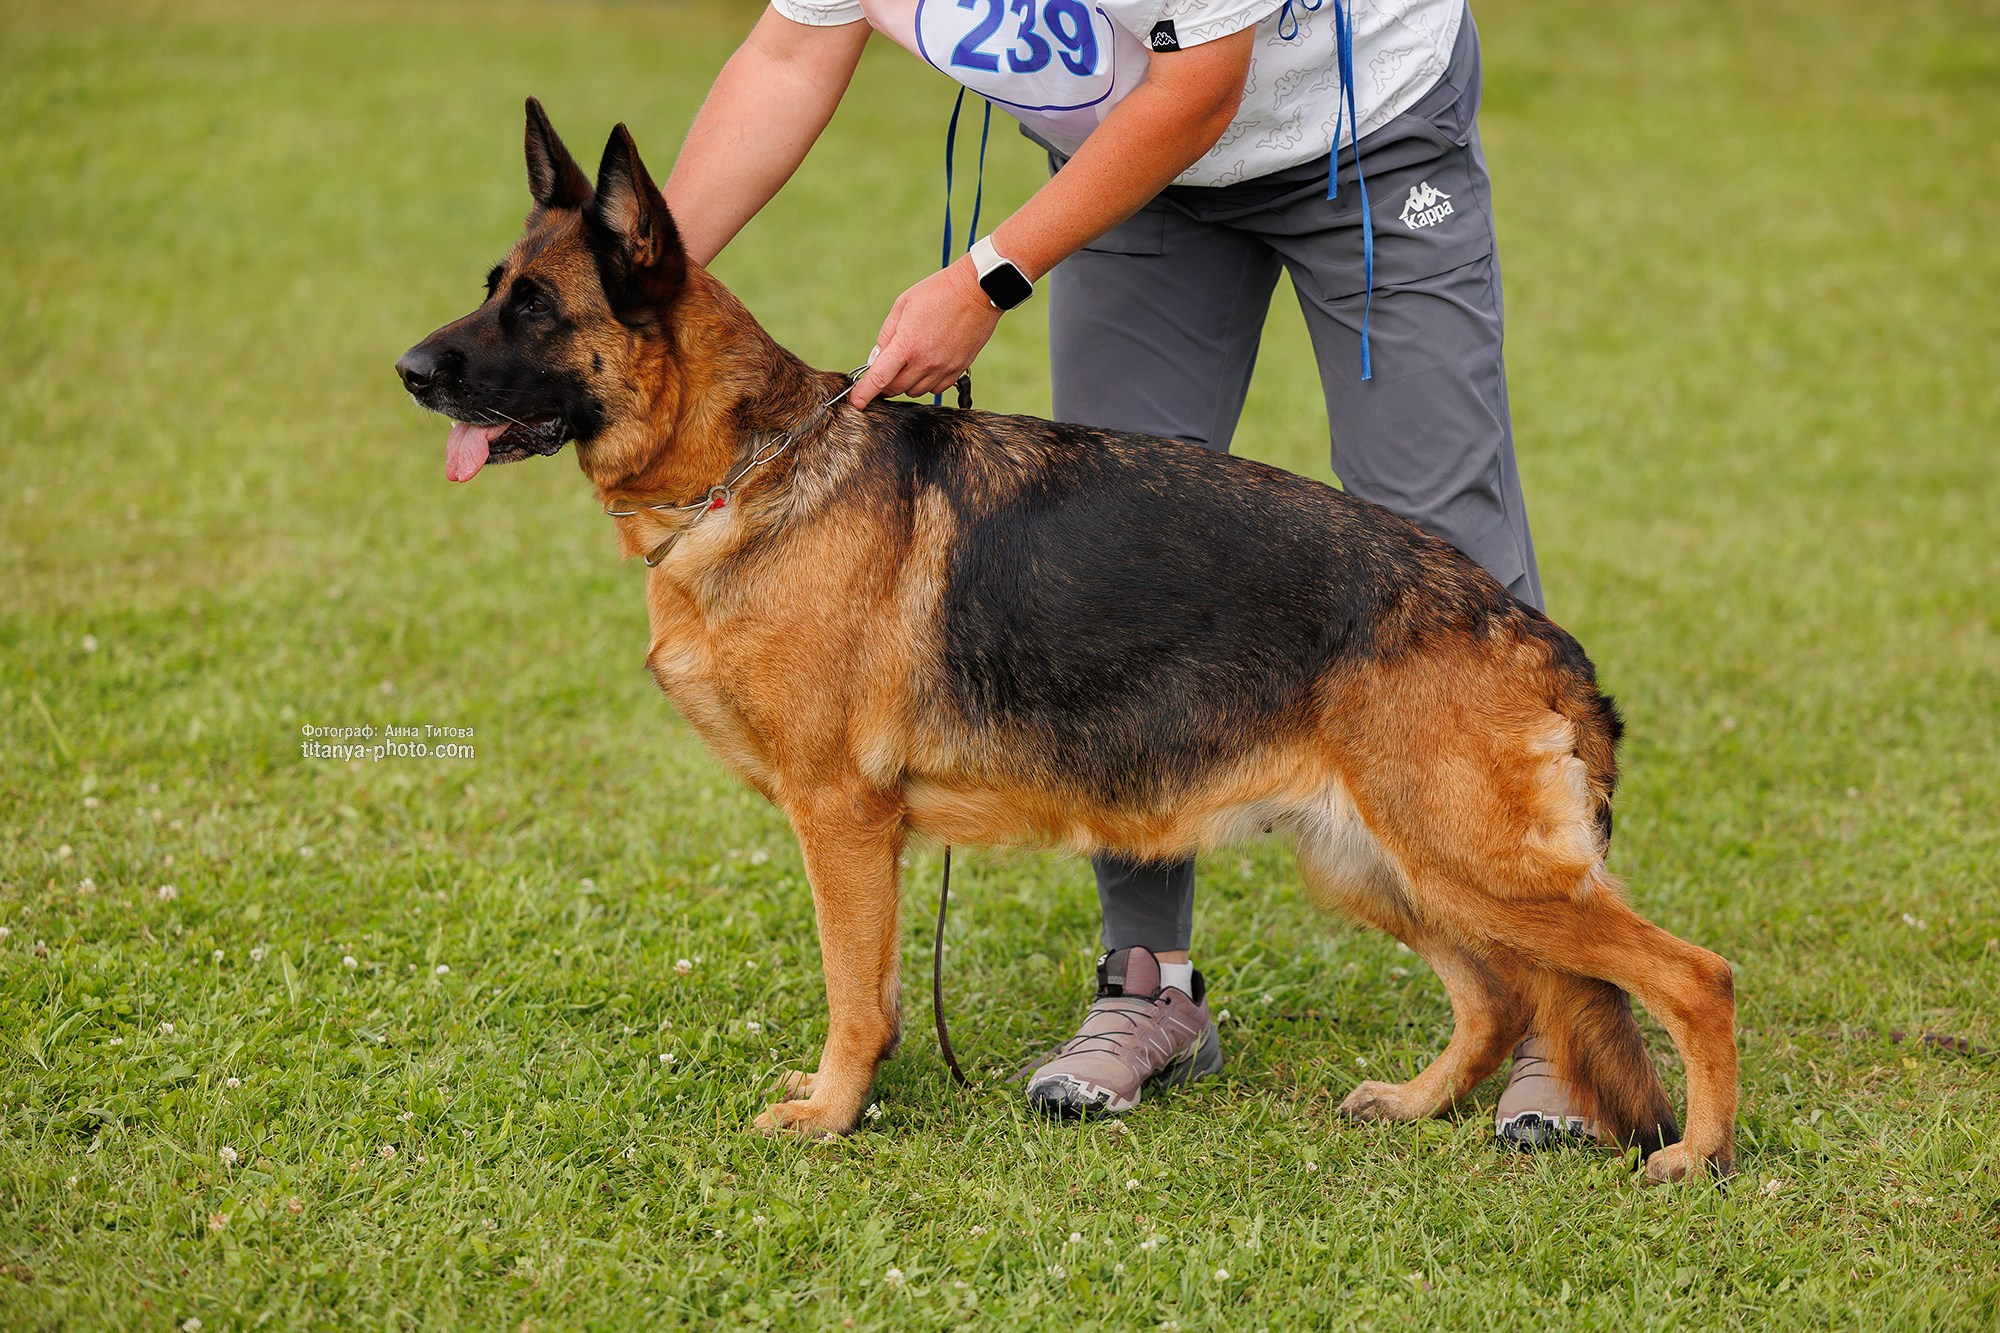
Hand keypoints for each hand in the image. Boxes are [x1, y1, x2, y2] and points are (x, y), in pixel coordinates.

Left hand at [848, 259, 1001, 408]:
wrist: (976, 292)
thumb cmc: (936, 292)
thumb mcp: (902, 306)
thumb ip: (886, 335)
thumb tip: (875, 360)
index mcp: (906, 345)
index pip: (878, 379)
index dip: (863, 394)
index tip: (856, 402)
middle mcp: (924, 362)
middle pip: (895, 389)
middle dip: (884, 384)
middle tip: (883, 371)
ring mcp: (943, 369)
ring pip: (915, 391)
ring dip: (905, 383)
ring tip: (909, 362)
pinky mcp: (958, 370)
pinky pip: (936, 388)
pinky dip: (926, 382)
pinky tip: (927, 364)